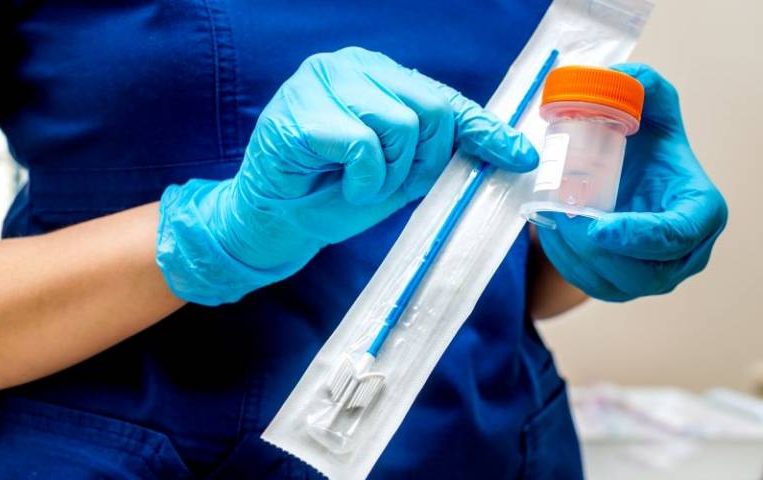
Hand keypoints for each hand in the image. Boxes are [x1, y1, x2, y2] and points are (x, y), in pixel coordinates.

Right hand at [157, 47, 537, 304]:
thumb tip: (505, 151)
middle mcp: (352, 66)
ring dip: (388, 174)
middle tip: (389, 184)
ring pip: (401, 126)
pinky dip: (362, 179)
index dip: (484, 130)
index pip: (444, 99)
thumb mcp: (399, 174)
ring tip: (357, 184)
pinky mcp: (302, 110)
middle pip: (431, 110)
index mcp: (378, 76)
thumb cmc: (334, 194)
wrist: (276, 220)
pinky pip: (364, 146)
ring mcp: (323, 81)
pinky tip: (338, 184)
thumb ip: (437, 154)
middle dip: (422, 162)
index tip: (519, 156)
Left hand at [537, 64, 726, 301]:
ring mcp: (655, 276)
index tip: (596, 226)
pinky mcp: (624, 286)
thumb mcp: (650, 107)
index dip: (637, 236)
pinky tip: (551, 232)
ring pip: (615, 284)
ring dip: (575, 257)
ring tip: (551, 221)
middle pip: (644, 271)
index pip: (676, 236)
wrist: (627, 174)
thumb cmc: (645, 145)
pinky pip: (593, 285)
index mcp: (700, 211)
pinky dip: (567, 263)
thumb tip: (616, 77)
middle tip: (561, 217)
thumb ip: (643, 86)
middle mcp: (685, 253)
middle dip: (595, 249)